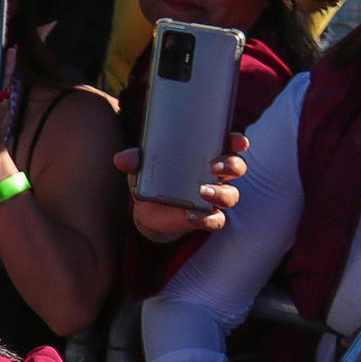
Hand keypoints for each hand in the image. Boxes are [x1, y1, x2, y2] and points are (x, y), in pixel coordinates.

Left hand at [116, 132, 248, 242]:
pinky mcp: (205, 218)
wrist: (147, 211)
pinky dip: (207, 219)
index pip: (229, 145)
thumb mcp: (142, 166)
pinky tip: (191, 216)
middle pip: (237, 167)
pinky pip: (216, 220)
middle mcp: (216, 175)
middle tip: (214, 165)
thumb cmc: (153, 178)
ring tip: (202, 191)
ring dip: (221, 193)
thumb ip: (135, 160)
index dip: (238, 142)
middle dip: (232, 165)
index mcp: (207, 155)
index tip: (238, 141)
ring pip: (231, 195)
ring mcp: (213, 198)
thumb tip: (122, 159)